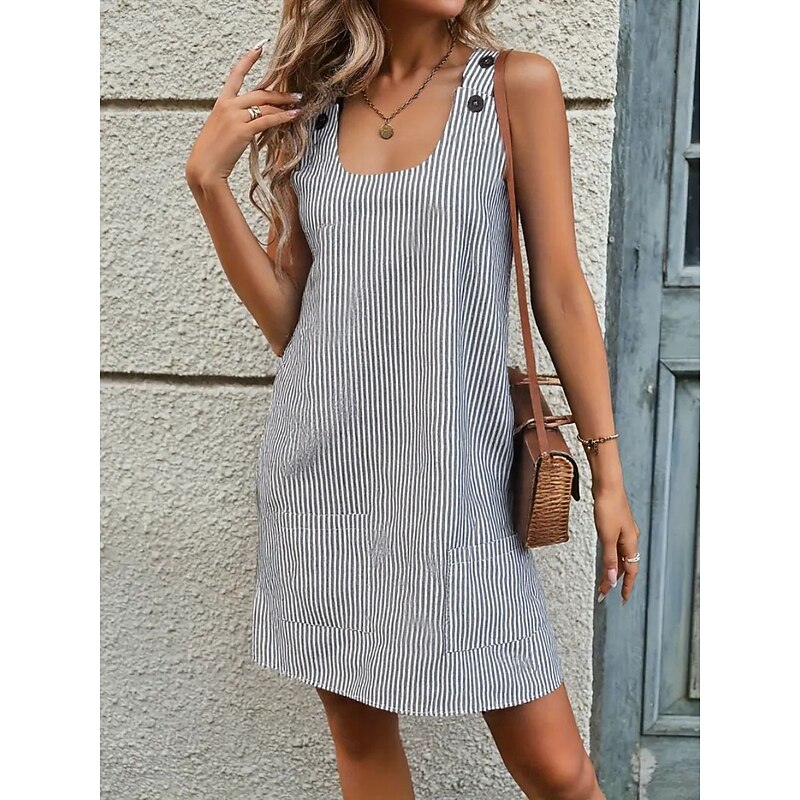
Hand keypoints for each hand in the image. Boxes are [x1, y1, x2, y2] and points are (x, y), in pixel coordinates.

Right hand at [185, 44, 302, 186]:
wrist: (204, 168)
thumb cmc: (211, 154)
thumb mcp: (220, 130)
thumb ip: (234, 120)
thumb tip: (250, 120)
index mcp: (221, 103)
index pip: (235, 75)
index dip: (248, 60)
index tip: (259, 48)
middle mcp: (228, 105)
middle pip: (259, 93)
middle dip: (280, 93)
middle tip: (296, 94)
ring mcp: (235, 117)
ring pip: (265, 105)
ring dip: (285, 105)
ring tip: (299, 105)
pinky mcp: (242, 130)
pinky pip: (267, 120)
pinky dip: (282, 117)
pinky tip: (293, 116)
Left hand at [593, 484, 639, 604]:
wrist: (607, 485)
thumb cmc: (608, 507)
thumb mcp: (607, 536)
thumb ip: (609, 559)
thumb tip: (612, 580)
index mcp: (631, 543)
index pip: (631, 571)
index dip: (626, 587)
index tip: (621, 599)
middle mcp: (630, 538)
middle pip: (626, 565)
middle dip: (616, 580)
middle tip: (605, 592)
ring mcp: (624, 530)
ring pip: (621, 556)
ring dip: (613, 569)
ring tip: (604, 580)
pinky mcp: (616, 524)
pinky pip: (616, 546)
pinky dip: (611, 556)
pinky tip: (606, 557)